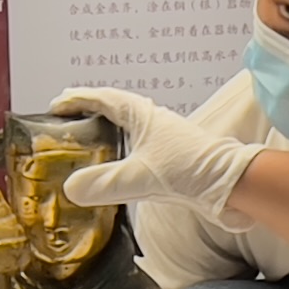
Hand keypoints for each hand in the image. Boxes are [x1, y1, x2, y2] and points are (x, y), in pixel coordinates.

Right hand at [46, 87, 261, 224]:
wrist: (232, 186)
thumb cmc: (194, 169)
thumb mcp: (143, 176)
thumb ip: (105, 183)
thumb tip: (71, 188)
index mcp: (143, 116)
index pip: (103, 99)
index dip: (78, 100)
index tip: (56, 105)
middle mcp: (151, 124)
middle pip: (112, 112)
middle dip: (87, 115)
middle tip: (63, 123)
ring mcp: (160, 142)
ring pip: (123, 133)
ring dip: (102, 136)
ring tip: (80, 147)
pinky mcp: (167, 162)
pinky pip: (132, 154)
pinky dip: (115, 158)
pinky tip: (110, 172)